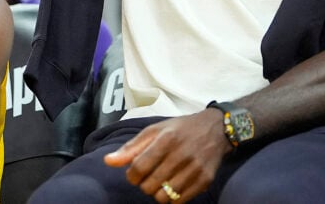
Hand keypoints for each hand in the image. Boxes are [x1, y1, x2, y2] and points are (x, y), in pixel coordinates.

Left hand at [103, 110, 232, 202]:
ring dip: (157, 192)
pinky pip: (180, 201)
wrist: (216, 129)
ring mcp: (195, 169)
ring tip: (161, 181)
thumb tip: (108, 161)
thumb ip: (131, 147)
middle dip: (144, 184)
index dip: (131, 175)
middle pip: (149, 186)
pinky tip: (173, 184)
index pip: (138, 168)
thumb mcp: (154, 130)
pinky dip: (172, 197)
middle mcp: (181, 154)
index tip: (135, 173)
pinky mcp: (205, 181)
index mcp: (166, 139)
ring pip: (163, 197)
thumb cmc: (180, 129)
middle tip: (150, 175)